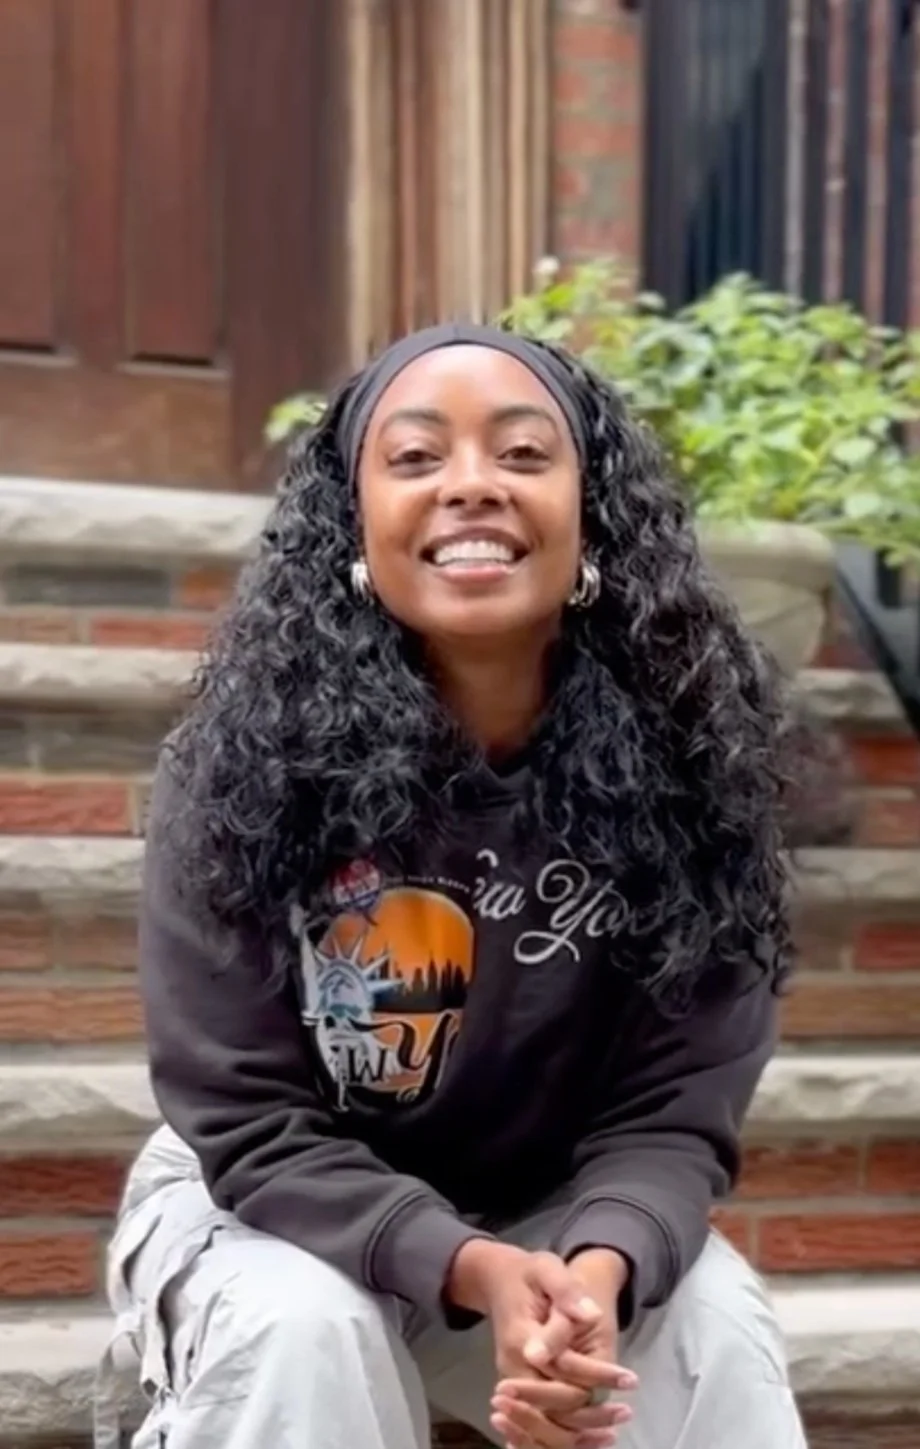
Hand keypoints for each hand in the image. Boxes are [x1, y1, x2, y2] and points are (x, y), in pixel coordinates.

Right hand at [446, 1241, 629, 1448]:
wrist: (499, 1281)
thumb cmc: (527, 1274)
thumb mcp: (547, 1268)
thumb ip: (566, 1291)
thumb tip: (590, 1315)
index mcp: (521, 1337)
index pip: (563, 1366)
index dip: (598, 1374)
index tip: (630, 1378)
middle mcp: (514, 1367)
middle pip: (553, 1404)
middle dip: (591, 1414)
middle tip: (626, 1411)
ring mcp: (513, 1382)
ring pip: (544, 1422)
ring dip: (579, 1433)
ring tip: (614, 1432)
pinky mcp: (517, 1390)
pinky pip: (538, 1423)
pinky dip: (562, 1436)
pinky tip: (590, 1437)